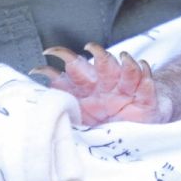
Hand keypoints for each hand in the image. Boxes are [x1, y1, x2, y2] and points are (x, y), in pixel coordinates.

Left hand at [35, 43, 163, 124]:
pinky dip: (145, 74)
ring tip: (124, 58)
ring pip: (127, 71)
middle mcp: (107, 86)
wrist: (137, 133)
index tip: (48, 52)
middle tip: (90, 48)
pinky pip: (146, 84)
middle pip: (102, 65)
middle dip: (97, 54)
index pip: (75, 68)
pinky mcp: (145, 99)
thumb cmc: (104, 126)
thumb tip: (33, 104)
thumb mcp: (77, 123)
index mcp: (88, 90)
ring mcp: (127, 91)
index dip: (62, 57)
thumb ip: (61, 111)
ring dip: (126, 63)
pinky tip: (143, 66)